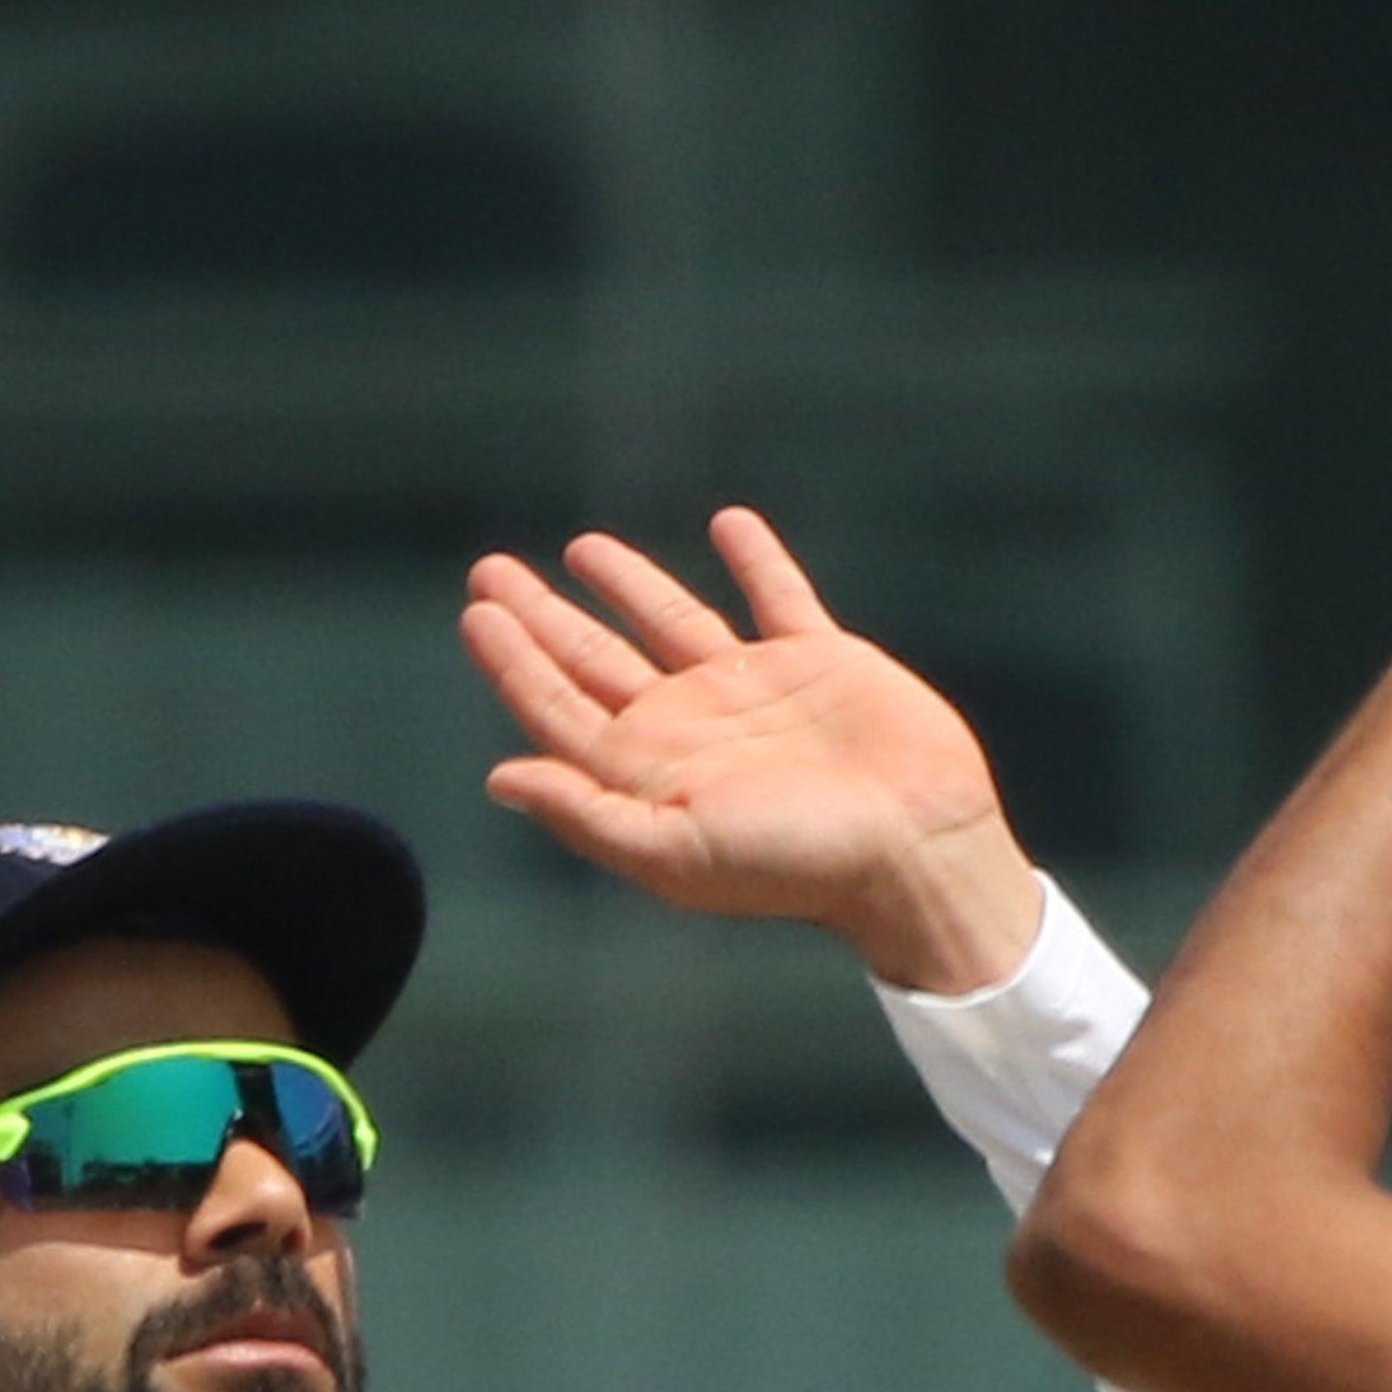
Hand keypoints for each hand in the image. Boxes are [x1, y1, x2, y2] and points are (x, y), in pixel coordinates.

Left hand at [459, 509, 1045, 994]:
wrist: (914, 851)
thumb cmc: (797, 867)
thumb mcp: (676, 851)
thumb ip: (586, 815)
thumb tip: (497, 780)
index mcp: (651, 773)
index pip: (560, 708)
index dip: (514, 662)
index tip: (476, 612)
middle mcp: (693, 727)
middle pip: (595, 659)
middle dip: (542, 617)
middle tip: (490, 571)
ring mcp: (756, 692)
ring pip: (672, 621)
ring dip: (628, 583)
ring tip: (579, 547)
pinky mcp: (821, 663)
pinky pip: (780, 597)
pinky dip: (757, 559)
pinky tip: (731, 524)